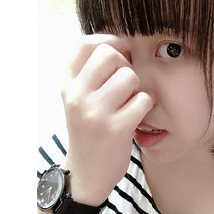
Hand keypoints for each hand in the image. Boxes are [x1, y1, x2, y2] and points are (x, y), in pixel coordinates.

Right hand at [60, 34, 152, 204]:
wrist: (86, 172)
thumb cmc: (89, 131)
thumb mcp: (79, 99)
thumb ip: (92, 72)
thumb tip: (124, 44)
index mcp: (67, 85)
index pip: (84, 44)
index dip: (109, 40)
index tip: (123, 52)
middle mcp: (77, 95)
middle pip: (111, 55)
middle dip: (126, 66)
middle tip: (126, 85)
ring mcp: (95, 112)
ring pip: (129, 76)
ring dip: (137, 89)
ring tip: (130, 104)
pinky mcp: (116, 129)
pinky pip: (143, 99)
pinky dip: (146, 106)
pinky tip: (137, 117)